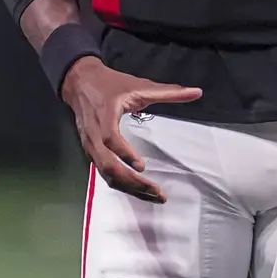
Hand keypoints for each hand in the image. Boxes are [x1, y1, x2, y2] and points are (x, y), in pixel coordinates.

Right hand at [61, 57, 201, 201]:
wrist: (79, 82)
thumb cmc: (110, 84)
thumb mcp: (139, 85)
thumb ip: (168, 91)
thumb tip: (197, 92)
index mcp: (105, 115)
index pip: (109, 138)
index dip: (124, 153)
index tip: (142, 166)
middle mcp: (94, 135)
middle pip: (108, 166)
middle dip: (132, 182)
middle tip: (157, 192)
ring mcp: (90, 146)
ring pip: (106, 174)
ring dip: (129, 187)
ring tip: (152, 195)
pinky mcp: (91, 152)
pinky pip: (104, 173)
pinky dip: (121, 184)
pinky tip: (137, 189)